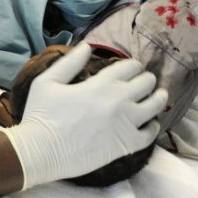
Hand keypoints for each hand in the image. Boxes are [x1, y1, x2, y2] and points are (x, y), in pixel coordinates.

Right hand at [3, 43, 165, 188]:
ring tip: (156, 97)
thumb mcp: (47, 81)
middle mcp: (118, 100)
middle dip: (146, 79)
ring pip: (156, 105)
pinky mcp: (125, 144)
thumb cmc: (40, 115)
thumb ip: (69, 62)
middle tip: (144, 83)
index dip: (133, 66)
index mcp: (100, 83)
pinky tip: (148, 124)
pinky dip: (153, 126)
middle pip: (147, 82)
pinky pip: (150, 133)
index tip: (132, 69)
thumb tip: (87, 46)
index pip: (129, 67)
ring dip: (158, 98)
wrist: (40, 151)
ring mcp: (124, 123)